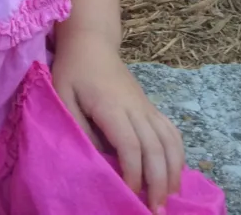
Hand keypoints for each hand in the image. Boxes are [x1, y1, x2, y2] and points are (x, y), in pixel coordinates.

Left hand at [52, 31, 184, 213]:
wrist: (91, 43)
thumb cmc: (73, 71)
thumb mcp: (62, 97)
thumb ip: (79, 128)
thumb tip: (100, 158)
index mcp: (111, 106)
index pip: (130, 145)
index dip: (133, 173)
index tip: (129, 194)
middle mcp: (135, 107)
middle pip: (155, 148)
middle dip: (159, 182)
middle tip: (155, 210)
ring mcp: (146, 106)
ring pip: (170, 140)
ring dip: (173, 171)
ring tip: (169, 197)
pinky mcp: (150, 106)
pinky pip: (171, 131)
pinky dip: (177, 154)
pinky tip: (174, 173)